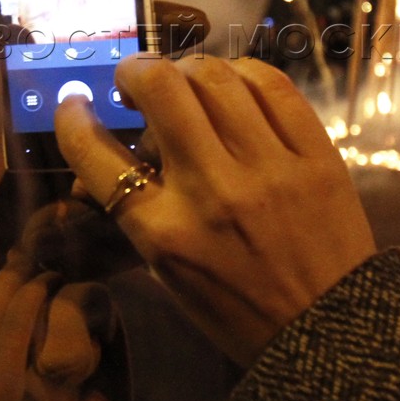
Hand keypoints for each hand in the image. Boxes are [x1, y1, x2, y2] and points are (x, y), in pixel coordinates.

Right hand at [55, 54, 375, 365]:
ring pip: (215, 76)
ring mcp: (268, 168)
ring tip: (186, 81)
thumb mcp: (168, 274)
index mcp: (164, 233)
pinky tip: (234, 86)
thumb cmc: (236, 309)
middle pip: (160, 89)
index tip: (75, 104)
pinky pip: (273, 86)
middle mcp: (211, 191)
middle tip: (136, 80)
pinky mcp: (315, 156)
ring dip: (188, 68)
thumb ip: (137, 212)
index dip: (72, 118)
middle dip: (135, 70)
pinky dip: (243, 75)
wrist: (327, 332)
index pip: (96, 155)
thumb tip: (110, 152)